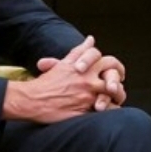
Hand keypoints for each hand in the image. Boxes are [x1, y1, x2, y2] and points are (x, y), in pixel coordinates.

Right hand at [4, 36, 125, 122]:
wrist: (31, 100)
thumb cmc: (46, 82)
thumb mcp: (63, 64)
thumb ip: (79, 52)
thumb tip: (91, 39)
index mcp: (82, 67)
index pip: (107, 61)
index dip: (116, 66)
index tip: (118, 72)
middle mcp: (87, 80)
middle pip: (114, 77)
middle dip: (119, 82)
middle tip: (118, 88)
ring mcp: (87, 95)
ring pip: (113, 94)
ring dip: (118, 97)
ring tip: (116, 101)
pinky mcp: (85, 110)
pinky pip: (106, 110)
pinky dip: (111, 110)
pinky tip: (110, 111)